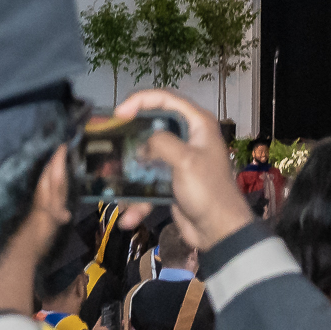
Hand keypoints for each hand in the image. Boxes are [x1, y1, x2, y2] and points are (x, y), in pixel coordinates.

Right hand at [119, 87, 253, 255]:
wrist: (219, 231)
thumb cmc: (208, 190)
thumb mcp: (185, 160)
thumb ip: (162, 143)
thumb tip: (143, 143)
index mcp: (198, 124)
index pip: (166, 99)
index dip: (141, 100)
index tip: (119, 113)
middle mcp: (188, 138)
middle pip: (152, 128)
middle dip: (131, 139)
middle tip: (111, 144)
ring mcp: (178, 160)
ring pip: (146, 158)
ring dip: (130, 174)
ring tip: (114, 186)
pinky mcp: (171, 181)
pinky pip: (148, 183)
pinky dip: (139, 200)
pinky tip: (129, 217)